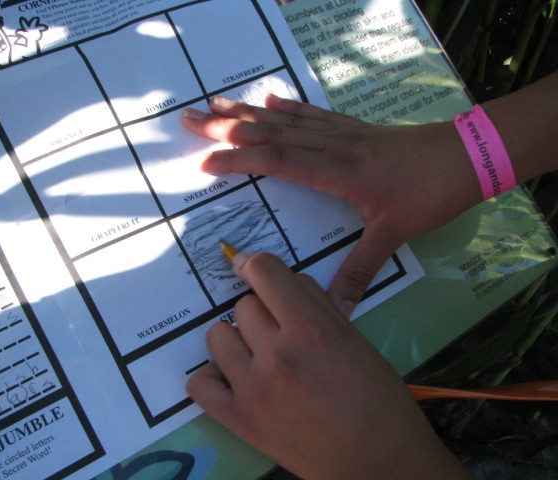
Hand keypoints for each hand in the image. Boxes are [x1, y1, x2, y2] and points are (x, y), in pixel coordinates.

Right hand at [182, 95, 481, 312]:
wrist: (465, 157)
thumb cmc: (428, 194)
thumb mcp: (393, 235)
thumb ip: (360, 272)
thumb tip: (336, 313)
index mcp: (336, 170)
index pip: (277, 161)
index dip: (239, 159)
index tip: (204, 161)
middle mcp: (331, 146)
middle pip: (270, 132)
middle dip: (226, 126)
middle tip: (189, 118)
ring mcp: (340, 132)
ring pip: (285, 119)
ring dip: (247, 111)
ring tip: (214, 103)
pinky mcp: (351, 128)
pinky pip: (311, 113)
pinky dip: (286, 107)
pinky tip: (269, 99)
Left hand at [186, 253, 470, 478]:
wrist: (377, 464)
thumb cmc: (378, 400)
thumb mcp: (355, 341)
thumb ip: (318, 306)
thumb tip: (288, 283)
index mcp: (312, 330)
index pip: (264, 271)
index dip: (259, 265)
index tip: (255, 269)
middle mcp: (277, 355)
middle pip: (243, 305)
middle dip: (262, 311)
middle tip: (282, 332)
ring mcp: (252, 389)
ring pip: (217, 335)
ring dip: (237, 339)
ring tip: (259, 355)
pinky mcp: (239, 420)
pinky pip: (199, 383)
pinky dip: (214, 376)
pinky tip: (235, 379)